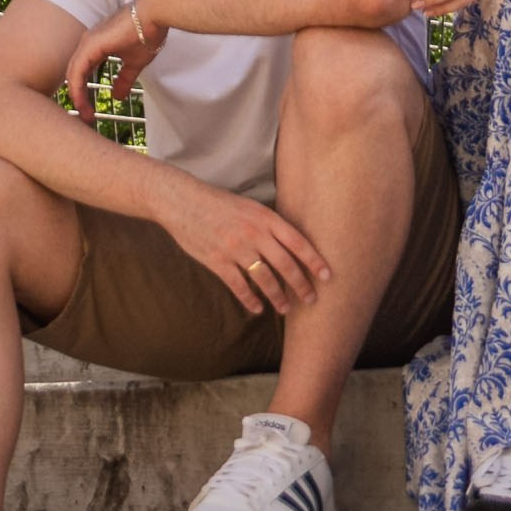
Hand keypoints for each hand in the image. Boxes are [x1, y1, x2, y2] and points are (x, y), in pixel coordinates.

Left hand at [65, 0, 167, 121]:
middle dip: (78, 97)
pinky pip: (76, 71)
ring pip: (73, 74)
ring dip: (76, 96)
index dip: (83, 92)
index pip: (83, 72)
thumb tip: (117, 97)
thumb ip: (124, 79)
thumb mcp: (134, 63)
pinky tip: (80, 101)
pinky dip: (76, 87)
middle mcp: (88, 44)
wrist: (153, 15)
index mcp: (96, 46)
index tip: (90, 111)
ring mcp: (87, 43)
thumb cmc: (146, 33)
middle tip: (86, 118)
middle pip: (75, 74)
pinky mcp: (90, 45)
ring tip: (84, 115)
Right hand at [160, 174, 330, 315]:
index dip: (315, 261)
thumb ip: (268, 225)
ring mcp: (235, 248)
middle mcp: (254, 233)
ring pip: (265, 279)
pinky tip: (257, 308)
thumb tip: (291, 245)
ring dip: (278, 296)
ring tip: (286, 309)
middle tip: (311, 299)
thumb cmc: (219, 203)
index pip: (298, 242)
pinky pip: (239, 286)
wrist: (183, 201)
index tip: (327, 276)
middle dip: (301, 285)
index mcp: (265, 217)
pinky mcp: (217, 261)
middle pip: (285, 264)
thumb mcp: (249, 206)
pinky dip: (250, 300)